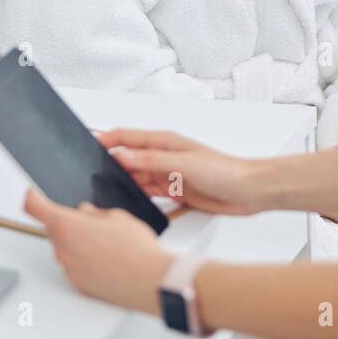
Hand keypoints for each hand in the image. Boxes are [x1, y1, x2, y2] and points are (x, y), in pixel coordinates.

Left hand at [23, 188, 172, 312]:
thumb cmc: (136, 250)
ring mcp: (69, 268)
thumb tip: (85, 213)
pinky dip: (84, 260)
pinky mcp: (78, 284)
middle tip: (93, 223)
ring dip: (78, 243)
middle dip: (68, 223)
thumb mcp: (117, 217)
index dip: (33, 197)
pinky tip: (107, 259)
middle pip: (53, 228)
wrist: (150, 281)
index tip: (34, 194)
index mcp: (67, 226)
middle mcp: (62, 249)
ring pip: (65, 247)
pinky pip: (74, 265)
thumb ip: (94, 213)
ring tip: (107, 244)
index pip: (34, 207)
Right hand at [96, 128, 262, 215]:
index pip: (126, 136)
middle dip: (111, 165)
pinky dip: (137, 196)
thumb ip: (151, 161)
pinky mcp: (174, 191)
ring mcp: (168, 174)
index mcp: (164, 141)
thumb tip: (121, 155)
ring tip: (106, 190)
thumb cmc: (225, 171)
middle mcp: (163, 156)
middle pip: (128, 158)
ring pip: (136, 177)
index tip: (88, 147)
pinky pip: (148, 192)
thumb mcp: (183, 163)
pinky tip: (128, 202)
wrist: (249, 191)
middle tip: (93, 176)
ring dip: (124, 182)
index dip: (106, 140)